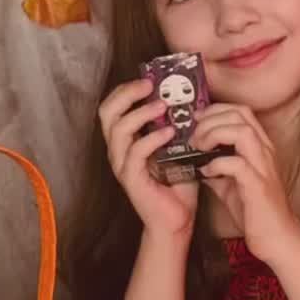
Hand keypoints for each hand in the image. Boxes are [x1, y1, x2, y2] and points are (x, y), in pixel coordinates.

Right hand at [99, 78, 198, 238]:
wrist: (177, 221)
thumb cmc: (178, 184)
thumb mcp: (179, 147)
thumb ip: (178, 125)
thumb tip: (192, 98)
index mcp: (126, 140)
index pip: (113, 106)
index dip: (126, 89)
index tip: (148, 79)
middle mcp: (118, 150)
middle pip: (107, 112)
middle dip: (127, 93)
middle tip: (149, 85)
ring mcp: (122, 165)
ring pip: (119, 129)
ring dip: (141, 113)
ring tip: (163, 106)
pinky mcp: (131, 179)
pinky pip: (136, 153)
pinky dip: (152, 138)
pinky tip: (170, 132)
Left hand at [191, 104, 299, 263]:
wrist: (277, 238)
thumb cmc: (256, 212)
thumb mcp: (231, 184)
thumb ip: (217, 169)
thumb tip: (196, 159)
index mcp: (260, 148)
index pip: (241, 112)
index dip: (216, 109)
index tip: (197, 119)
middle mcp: (265, 152)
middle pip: (240, 115)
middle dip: (211, 119)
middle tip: (194, 136)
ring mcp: (263, 167)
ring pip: (242, 132)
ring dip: (214, 134)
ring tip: (199, 148)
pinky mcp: (257, 186)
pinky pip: (236, 164)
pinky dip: (217, 164)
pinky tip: (207, 172)